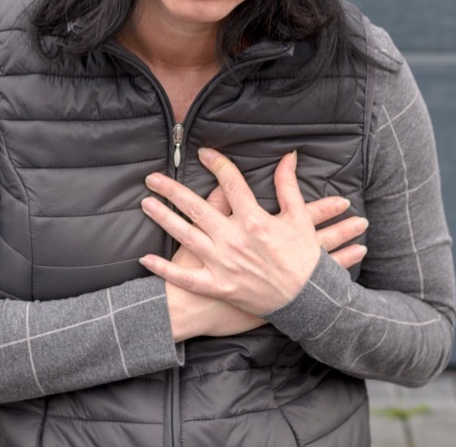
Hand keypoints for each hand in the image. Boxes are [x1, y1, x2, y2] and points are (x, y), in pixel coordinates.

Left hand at [142, 148, 366, 317]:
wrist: (309, 301)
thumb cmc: (305, 259)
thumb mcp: (300, 218)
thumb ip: (289, 185)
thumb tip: (288, 156)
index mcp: (254, 220)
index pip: (230, 184)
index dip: (216, 164)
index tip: (203, 153)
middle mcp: (234, 240)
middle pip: (197, 208)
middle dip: (172, 191)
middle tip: (153, 178)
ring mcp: (224, 265)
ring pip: (186, 237)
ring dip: (164, 219)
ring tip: (146, 203)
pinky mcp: (219, 287)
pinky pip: (187, 278)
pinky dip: (165, 270)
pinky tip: (146, 258)